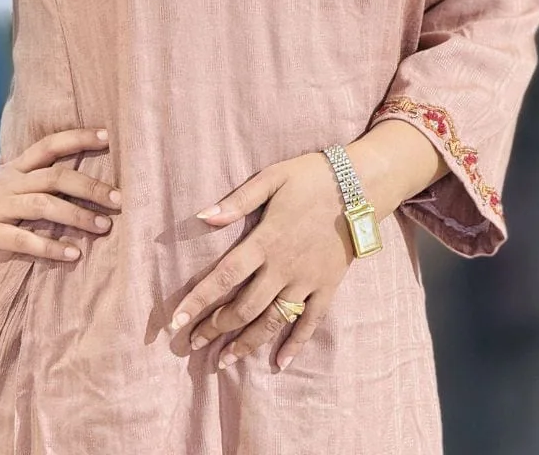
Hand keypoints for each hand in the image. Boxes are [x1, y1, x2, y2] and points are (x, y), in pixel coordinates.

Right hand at [0, 128, 120, 263]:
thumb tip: (38, 154)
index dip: (77, 138)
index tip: (107, 135)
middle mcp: (7, 183)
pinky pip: (21, 239)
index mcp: (10, 169)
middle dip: (90, 185)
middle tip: (119, 198)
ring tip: (104, 227)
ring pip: (43, 205)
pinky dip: (49, 246)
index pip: (49, 145)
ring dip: (77, 216)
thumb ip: (14, 166)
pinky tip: (71, 255)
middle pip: (55, 176)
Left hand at [169, 151, 354, 371]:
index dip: (199, 300)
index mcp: (266, 240)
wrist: (361, 186)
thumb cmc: (310, 177)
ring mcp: (307, 280)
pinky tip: (280, 362)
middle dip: (216, 328)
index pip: (225, 276)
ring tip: (224, 360)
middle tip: (192, 342)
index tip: (177, 320)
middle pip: (245, 307)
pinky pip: (311, 322)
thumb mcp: (271, 178)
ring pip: (273, 321)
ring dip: (246, 343)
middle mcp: (284, 267)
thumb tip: (203, 217)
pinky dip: (295, 344)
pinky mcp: (328, 287)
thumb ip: (238, 201)